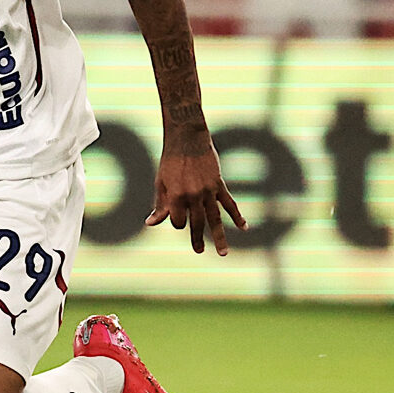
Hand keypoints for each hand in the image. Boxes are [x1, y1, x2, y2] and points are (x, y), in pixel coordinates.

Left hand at [146, 130, 247, 255]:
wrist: (187, 140)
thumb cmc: (170, 162)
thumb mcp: (161, 184)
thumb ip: (159, 205)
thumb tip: (150, 224)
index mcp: (176, 196)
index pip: (179, 221)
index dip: (178, 222)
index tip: (178, 217)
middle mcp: (193, 196)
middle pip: (197, 223)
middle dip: (197, 239)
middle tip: (199, 251)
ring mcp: (208, 191)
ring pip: (214, 219)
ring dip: (219, 237)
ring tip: (223, 253)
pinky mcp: (218, 185)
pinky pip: (230, 204)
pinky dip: (237, 216)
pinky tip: (243, 227)